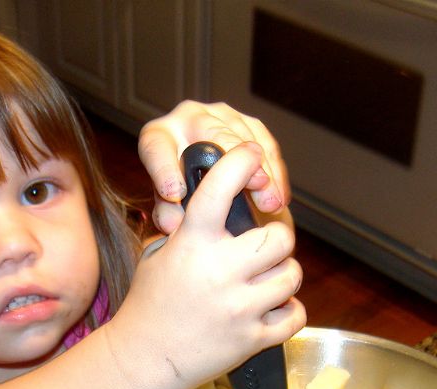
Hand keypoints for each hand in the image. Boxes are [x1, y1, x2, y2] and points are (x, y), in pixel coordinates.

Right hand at [109, 143, 304, 388]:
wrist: (143, 360)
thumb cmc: (148, 304)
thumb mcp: (157, 255)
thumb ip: (189, 230)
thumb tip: (221, 203)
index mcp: (193, 243)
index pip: (222, 186)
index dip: (242, 162)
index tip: (252, 157)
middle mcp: (221, 271)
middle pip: (280, 236)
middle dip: (276, 239)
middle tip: (264, 248)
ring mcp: (240, 308)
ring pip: (293, 275)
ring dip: (283, 275)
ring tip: (266, 282)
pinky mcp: (252, 340)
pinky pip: (295, 316)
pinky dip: (288, 312)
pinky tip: (271, 310)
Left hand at [138, 100, 290, 233]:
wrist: (205, 181)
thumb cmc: (180, 197)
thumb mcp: (170, 207)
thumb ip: (168, 214)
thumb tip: (173, 224)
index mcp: (157, 138)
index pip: (156, 149)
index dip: (165, 170)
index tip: (175, 194)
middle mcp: (187, 118)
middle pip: (211, 134)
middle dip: (234, 163)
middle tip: (251, 190)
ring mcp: (219, 115)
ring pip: (245, 137)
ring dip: (263, 171)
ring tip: (271, 204)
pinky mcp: (246, 122)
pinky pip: (265, 141)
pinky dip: (275, 170)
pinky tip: (280, 196)